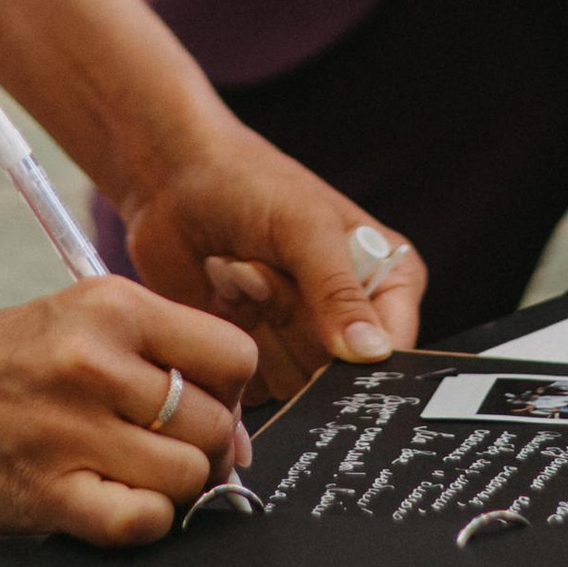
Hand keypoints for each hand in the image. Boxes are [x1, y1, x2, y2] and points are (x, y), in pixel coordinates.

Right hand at [0, 265, 258, 548]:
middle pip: (218, 424)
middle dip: (206, 452)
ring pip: (187, 477)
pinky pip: (139, 522)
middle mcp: (96, 359)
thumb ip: (153, 360)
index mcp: (112, 306)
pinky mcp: (43, 490)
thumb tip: (237, 437)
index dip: (231, 394)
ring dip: (171, 492)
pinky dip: (140, 524)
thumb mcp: (74, 322)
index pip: (234, 355)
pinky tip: (107, 506)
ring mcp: (69, 427)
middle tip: (163, 456)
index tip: (205, 411)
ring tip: (128, 480)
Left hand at [121, 119, 423, 400]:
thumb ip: (338, 291)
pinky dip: (231, 339)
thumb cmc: (249, 184)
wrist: (174, 182)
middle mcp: (351, 316)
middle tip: (264, 269)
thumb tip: (371, 354)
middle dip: (292, 320)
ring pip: (293, 382)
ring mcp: (302, 339)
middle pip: (338, 374)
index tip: (323, 347)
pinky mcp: (258, 355)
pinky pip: (253, 385)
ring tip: (241, 270)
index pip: (393, 348)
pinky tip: (222, 293)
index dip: (359, 359)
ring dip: (257, 324)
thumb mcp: (303, 227)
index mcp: (387, 280)